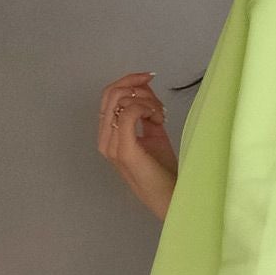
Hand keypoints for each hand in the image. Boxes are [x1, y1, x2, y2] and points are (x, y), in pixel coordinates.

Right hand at [98, 71, 177, 220]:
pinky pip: (129, 113)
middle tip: (158, 99)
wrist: (169, 198)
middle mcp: (105, 141)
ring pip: (121, 100)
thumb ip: (145, 109)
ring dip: (146, 100)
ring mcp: (112, 146)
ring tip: (160, 116)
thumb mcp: (153, 132)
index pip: (109, 96)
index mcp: (108, 136)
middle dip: (136, 86)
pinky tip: (158, 120)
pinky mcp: (124, 150)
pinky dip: (146, 108)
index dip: (128, 80)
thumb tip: (143, 85)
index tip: (150, 76)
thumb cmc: (162, 171)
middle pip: (111, 93)